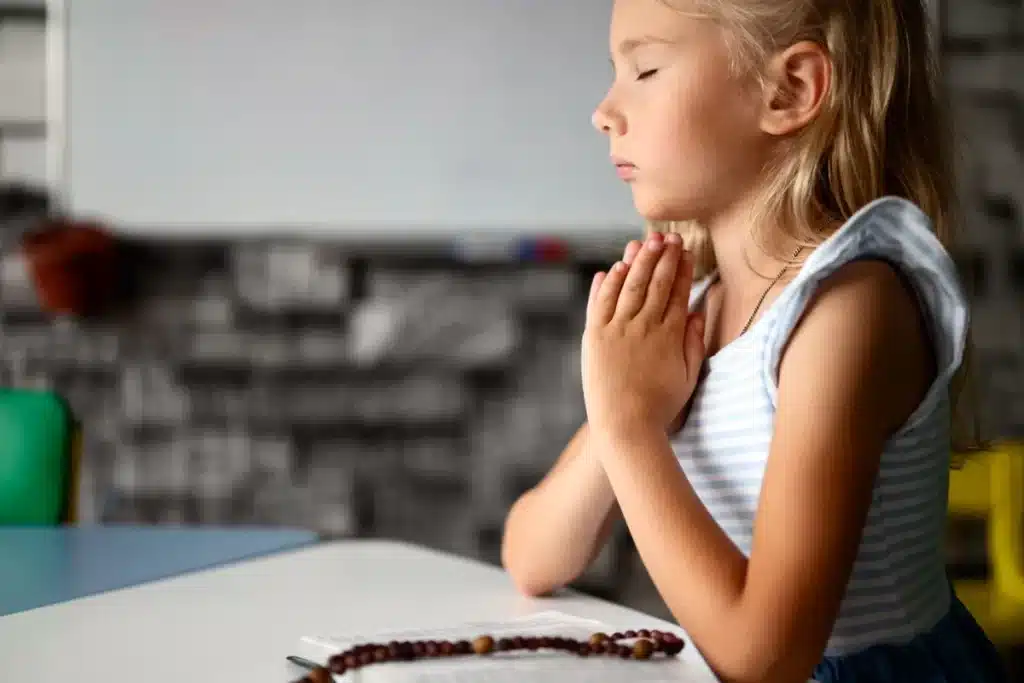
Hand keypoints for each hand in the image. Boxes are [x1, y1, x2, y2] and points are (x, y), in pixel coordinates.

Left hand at [582, 232, 704, 437]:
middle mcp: (643, 327)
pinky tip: (613, 269)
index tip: (685, 251)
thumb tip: (695, 312)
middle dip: (662, 256)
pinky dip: (607, 284)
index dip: (682, 269)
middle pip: (654, 283)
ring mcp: (617, 330)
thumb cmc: (660, 407)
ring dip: (636, 261)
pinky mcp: (594, 337)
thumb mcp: (688, 376)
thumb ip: (693, 342)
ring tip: (644, 242)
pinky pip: (600, 303)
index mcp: (669, 335)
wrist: (624, 425)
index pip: (677, 293)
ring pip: (628, 286)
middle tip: (668, 236)